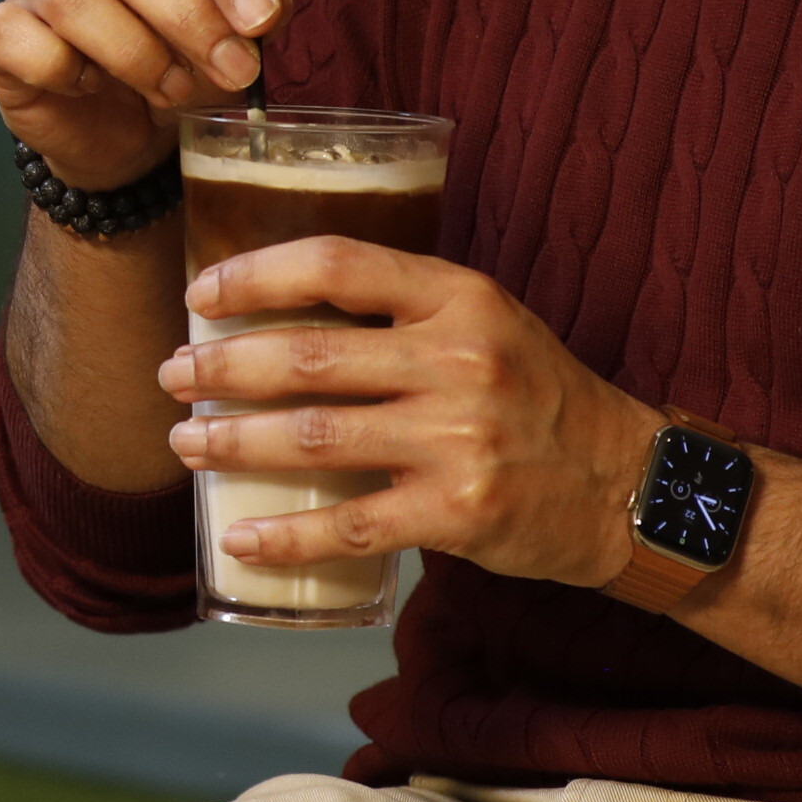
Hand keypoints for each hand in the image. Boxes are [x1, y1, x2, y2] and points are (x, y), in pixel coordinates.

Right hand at [0, 0, 289, 191]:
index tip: (260, 21)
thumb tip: (271, 3)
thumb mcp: (232, 33)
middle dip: (190, 20)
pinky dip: (64, 70)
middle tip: (233, 71)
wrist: (121, 130)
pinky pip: (22, 40)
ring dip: (135, 53)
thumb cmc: (177, 59)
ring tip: (172, 88)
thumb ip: (259, 8)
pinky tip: (90, 86)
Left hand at [154, 241, 661, 588]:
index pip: (337, 264)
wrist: (629, 485)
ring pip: (315, 438)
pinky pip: (350, 526)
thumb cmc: (536, 396)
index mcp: (460, 296)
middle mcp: (460, 360)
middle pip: (310, 356)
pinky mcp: (462, 513)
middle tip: (172, 377)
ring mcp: (461, 439)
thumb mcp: (484, 323)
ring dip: (233, 443)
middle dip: (222, 368)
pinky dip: (286, 534)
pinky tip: (241, 537)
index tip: (202, 295)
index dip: (256, 275)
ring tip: (186, 444)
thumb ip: (399, 311)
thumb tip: (274, 311)